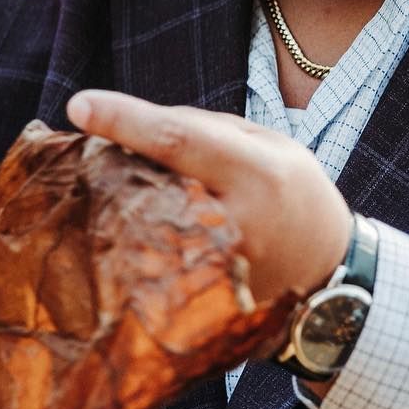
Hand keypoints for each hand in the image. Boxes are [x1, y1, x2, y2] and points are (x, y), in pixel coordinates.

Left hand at [65, 91, 351, 302]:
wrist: (330, 275)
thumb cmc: (295, 195)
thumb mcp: (270, 145)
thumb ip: (206, 130)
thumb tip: (134, 126)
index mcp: (258, 174)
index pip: (177, 141)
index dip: (124, 121)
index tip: (78, 105)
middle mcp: (236, 225)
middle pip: (150, 184)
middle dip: (113, 164)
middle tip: (94, 151)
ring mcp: (217, 272)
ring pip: (142, 228)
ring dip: (117, 204)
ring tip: (119, 191)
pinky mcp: (204, 302)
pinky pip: (151, 264)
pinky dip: (131, 240)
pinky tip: (128, 228)